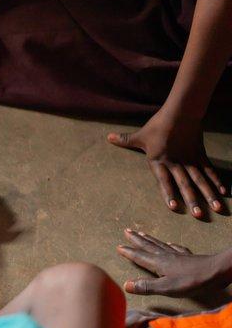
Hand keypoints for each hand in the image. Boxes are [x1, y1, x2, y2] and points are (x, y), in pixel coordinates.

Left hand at [108, 110, 225, 216]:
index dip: (168, 193)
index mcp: (159, 161)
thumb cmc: (158, 125)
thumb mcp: (140, 135)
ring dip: (208, 194)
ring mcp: (190, 160)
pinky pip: (210, 170)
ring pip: (200, 180)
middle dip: (192, 199)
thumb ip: (125, 140)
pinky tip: (224, 193)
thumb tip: (108, 138)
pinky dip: (217, 181)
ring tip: (217, 208)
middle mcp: (175, 163)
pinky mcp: (200, 155)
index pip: (164, 180)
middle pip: (185, 183)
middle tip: (198, 215)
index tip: (173, 206)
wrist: (179, 113)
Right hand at [117, 229, 231, 295]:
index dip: (129, 252)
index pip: (139, 257)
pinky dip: (170, 245)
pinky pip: (176, 248)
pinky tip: (170, 243)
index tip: (118, 246)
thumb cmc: (191, 281)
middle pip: (148, 246)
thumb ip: (147, 286)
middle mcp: (165, 256)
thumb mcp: (167, 288)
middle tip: (127, 231)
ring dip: (149, 240)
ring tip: (142, 234)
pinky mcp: (188, 257)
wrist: (216, 271)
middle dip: (136, 240)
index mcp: (158, 264)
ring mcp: (177, 256)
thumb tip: (125, 285)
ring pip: (160, 245)